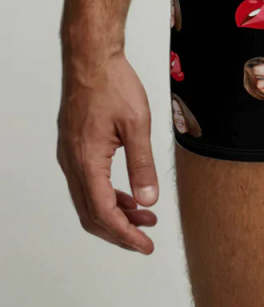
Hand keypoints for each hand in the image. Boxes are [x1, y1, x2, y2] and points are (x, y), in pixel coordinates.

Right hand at [57, 48, 158, 252]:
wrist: (92, 61)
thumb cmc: (114, 86)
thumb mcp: (137, 126)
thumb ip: (143, 165)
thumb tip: (148, 200)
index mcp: (87, 162)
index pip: (104, 213)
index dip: (125, 234)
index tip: (145, 245)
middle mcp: (73, 164)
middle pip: (92, 214)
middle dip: (120, 230)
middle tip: (146, 238)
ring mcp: (72, 157)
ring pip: (90, 200)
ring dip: (116, 213)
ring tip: (146, 217)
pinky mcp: (76, 149)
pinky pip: (89, 184)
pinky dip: (109, 195)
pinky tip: (130, 195)